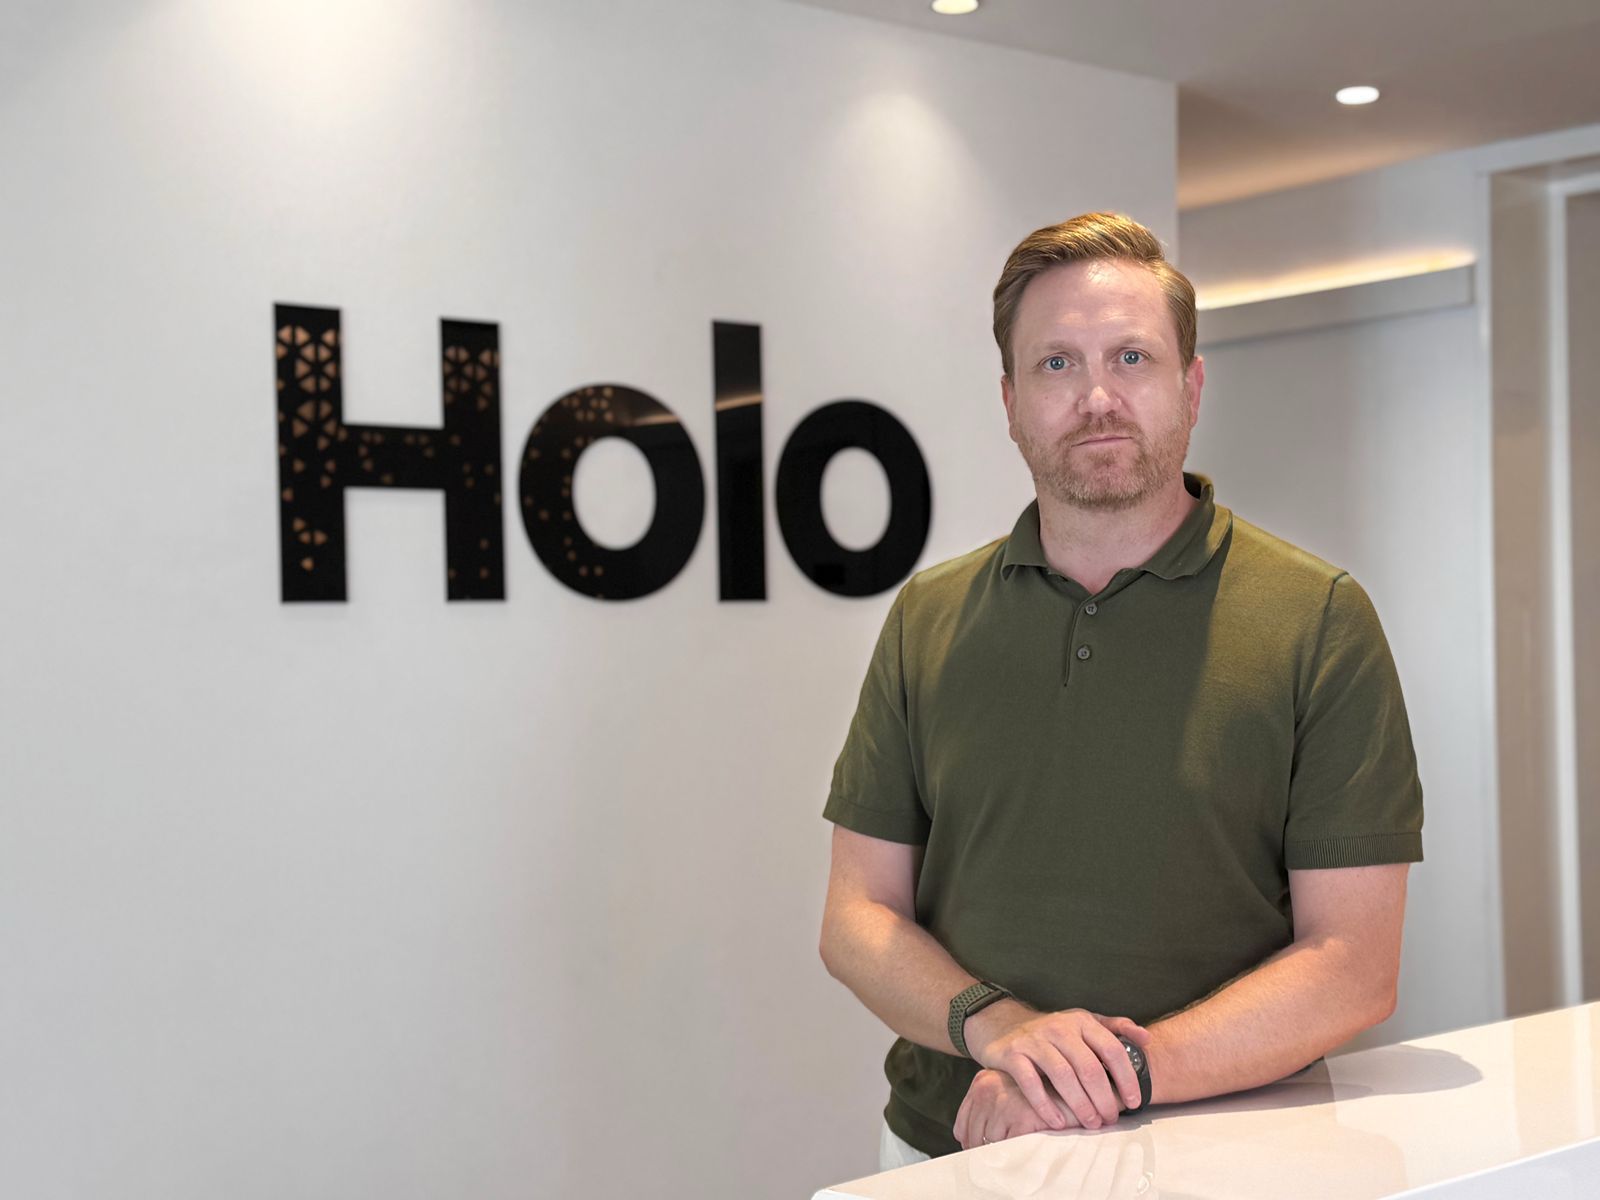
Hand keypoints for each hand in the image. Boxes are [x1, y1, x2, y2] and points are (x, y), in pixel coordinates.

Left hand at [953, 1068, 1078, 1149]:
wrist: (1079, 1094)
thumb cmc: (1046, 1098)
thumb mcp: (1009, 1097)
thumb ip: (987, 1112)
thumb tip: (963, 1139)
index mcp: (983, 1081)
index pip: (963, 1122)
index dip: (970, 1144)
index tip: (981, 1156)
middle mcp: (988, 1088)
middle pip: (973, 1135)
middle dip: (983, 1154)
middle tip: (998, 1164)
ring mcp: (1004, 1101)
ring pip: (990, 1144)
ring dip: (1001, 1157)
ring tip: (1015, 1159)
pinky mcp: (1020, 1116)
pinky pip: (1008, 1148)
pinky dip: (1016, 1156)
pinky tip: (1025, 1155)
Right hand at [967, 1002, 1150, 1130]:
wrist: (1003, 1024)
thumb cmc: (1053, 1032)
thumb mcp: (1083, 1023)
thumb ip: (1116, 1029)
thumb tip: (1146, 1039)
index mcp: (1081, 1022)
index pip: (1111, 1049)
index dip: (1127, 1077)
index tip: (1134, 1102)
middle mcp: (1059, 1028)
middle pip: (1089, 1067)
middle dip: (1104, 1098)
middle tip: (1110, 1119)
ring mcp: (1034, 1041)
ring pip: (1062, 1076)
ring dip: (1080, 1104)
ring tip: (1091, 1123)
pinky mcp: (1012, 1055)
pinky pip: (1030, 1082)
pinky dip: (1045, 1105)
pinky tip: (1057, 1122)